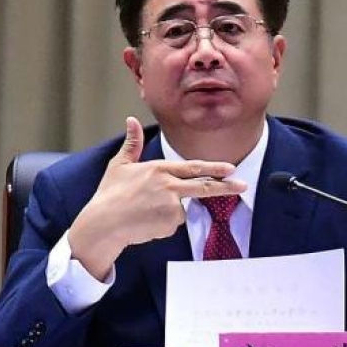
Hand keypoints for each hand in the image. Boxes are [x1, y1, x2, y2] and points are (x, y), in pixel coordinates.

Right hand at [68, 116, 246, 279]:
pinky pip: (172, 225)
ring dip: (168, 213)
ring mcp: (171, 206)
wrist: (102, 224)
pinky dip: (162, 226)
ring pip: (181, 210)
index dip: (213, 168)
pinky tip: (145, 222)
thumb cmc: (109, 194)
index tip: (231, 168)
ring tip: (144, 211)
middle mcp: (168, 186)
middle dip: (226, 187)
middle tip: (243, 186)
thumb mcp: (119, 165)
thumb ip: (132, 143)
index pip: (193, 167)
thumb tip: (131, 120)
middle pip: (203, 187)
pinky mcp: (168, 224)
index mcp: (159, 169)